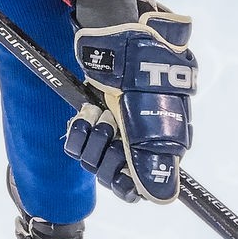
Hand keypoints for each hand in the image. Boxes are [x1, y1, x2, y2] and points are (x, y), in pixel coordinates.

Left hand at [63, 1, 195, 202]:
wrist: (118, 40)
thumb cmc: (144, 76)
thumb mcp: (154, 120)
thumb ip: (156, 161)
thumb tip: (161, 198)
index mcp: (159, 147)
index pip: (137, 188)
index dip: (124, 183)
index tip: (119, 167)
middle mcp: (135, 143)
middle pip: (111, 177)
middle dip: (106, 156)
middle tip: (110, 126)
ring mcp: (112, 130)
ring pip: (91, 162)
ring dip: (92, 140)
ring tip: (99, 114)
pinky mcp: (90, 118)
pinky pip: (75, 145)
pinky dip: (78, 133)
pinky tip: (84, 116)